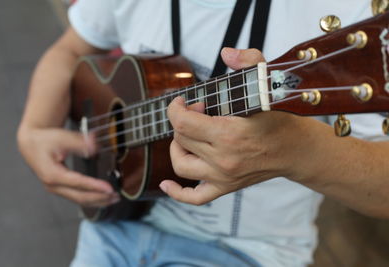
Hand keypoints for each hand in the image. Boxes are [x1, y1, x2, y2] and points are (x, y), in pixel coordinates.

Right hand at [17, 127, 119, 206]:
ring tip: (114, 199)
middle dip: (100, 198)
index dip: (95, 186)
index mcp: (52, 174)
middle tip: (116, 196)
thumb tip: (94, 146)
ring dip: (98, 201)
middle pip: (80, 197)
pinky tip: (104, 198)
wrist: (31, 144)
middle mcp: (53, 185)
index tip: (110, 188)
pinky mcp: (61, 189)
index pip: (78, 183)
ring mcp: (56, 189)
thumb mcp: (61, 137)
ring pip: (80, 200)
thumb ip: (79, 142)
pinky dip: (92, 198)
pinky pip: (78, 197)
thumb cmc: (45, 141)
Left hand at [160, 47, 312, 204]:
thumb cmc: (281, 119)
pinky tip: (166, 184)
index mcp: (229, 133)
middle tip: (197, 112)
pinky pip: (195, 197)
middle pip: (180, 139)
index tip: (182, 101)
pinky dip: (178, 193)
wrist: (297, 150)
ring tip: (189, 136)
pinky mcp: (226, 187)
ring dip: (177, 146)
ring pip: (181, 163)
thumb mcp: (268, 85)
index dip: (175, 107)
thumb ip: (250, 62)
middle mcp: (223, 159)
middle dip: (182, 120)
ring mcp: (223, 176)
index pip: (182, 122)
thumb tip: (226, 53)